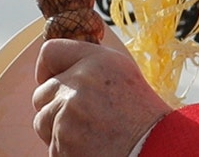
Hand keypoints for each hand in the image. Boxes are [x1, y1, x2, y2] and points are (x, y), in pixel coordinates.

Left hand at [33, 39, 170, 155]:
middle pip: (42, 92)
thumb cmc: (143, 116)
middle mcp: (78, 84)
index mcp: (95, 61)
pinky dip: (65, 150)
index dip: (46, 68)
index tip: (51, 79)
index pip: (50, 51)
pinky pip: (51, 146)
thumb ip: (89, 63)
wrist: (156, 149)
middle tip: (81, 118)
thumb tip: (60, 66)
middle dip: (55, 106)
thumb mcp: (123, 73)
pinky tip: (89, 148)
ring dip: (58, 129)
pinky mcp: (61, 144)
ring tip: (88, 135)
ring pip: (42, 121)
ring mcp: (67, 115)